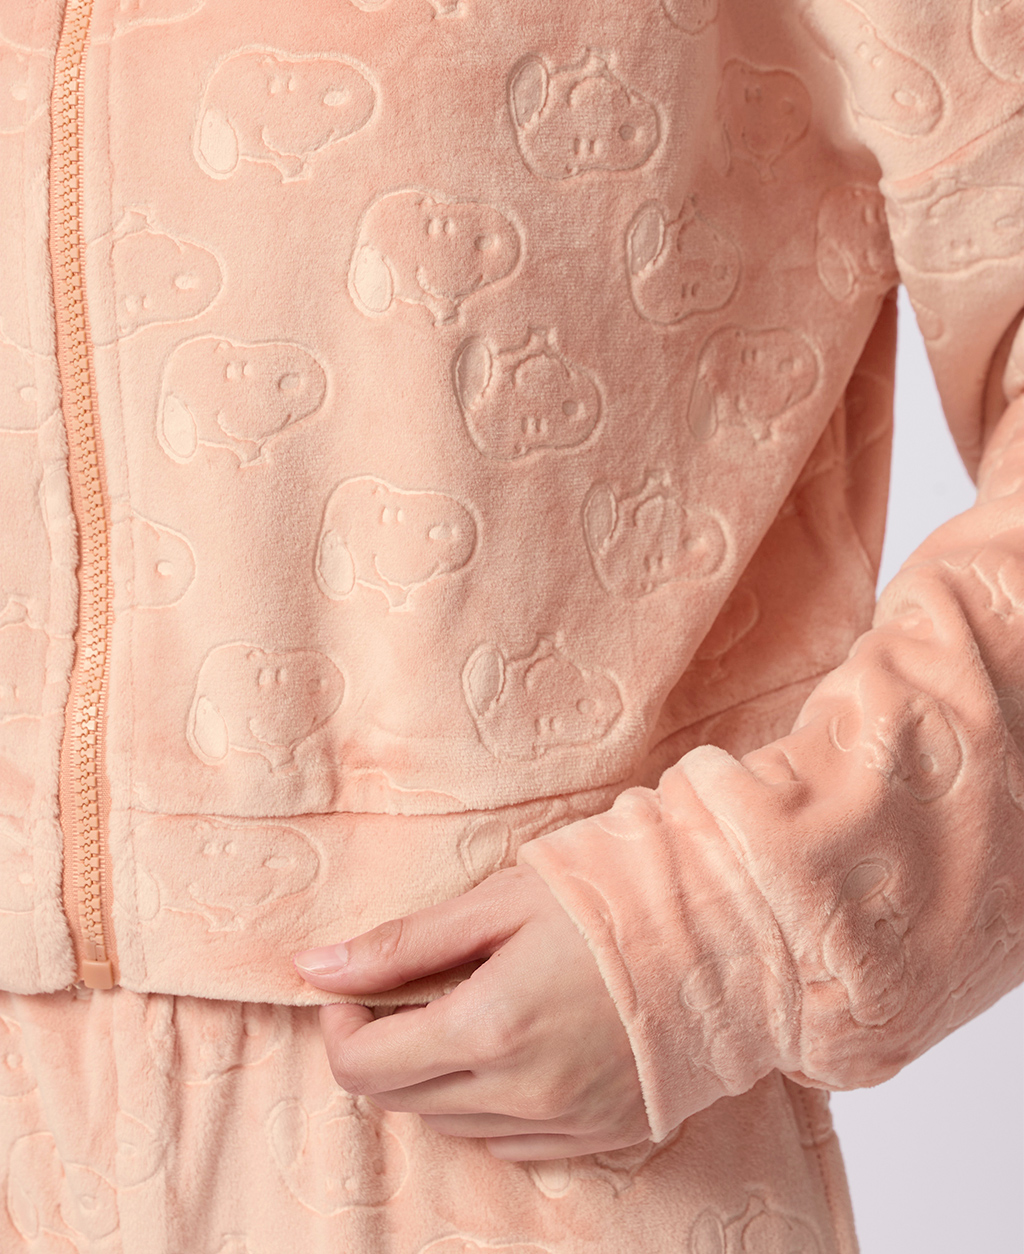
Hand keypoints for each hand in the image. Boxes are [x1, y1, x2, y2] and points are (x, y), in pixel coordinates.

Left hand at [292, 864, 651, 1160]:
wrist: (730, 930)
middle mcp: (521, 1091)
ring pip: (451, 1124)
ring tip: (465, 1011)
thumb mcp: (500, 902)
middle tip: (407, 993)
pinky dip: (486, 1104)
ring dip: (433, 1076)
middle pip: (401, 1100)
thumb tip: (313, 968)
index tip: (355, 990)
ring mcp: (565, 1120)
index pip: (364, 1067)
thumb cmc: (612, 897)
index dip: (341, 1027)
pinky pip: (509, 1142)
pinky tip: (511, 1049)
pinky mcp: (602, 1134)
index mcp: (489, 1027)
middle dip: (382, 1049)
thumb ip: (402, 943)